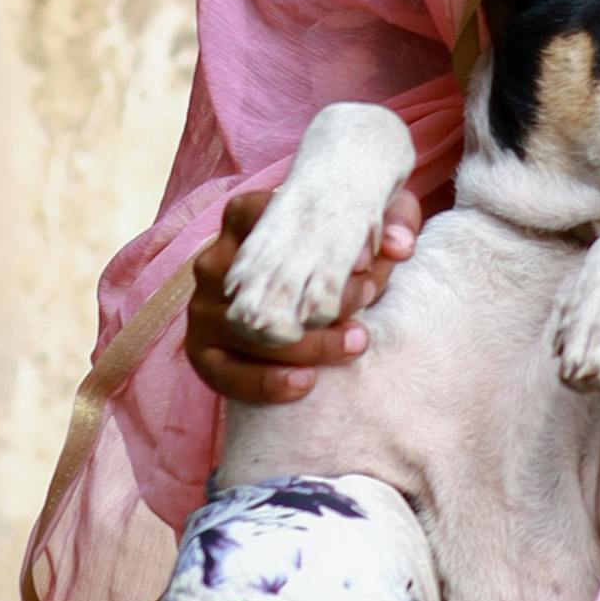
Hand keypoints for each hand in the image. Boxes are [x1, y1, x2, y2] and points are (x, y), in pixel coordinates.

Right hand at [185, 182, 421, 404]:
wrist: (303, 292)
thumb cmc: (336, 250)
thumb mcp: (367, 222)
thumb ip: (392, 223)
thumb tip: (398, 247)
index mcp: (244, 217)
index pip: (266, 218)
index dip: (317, 242)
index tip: (367, 262)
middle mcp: (214, 260)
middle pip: (262, 283)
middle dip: (321, 302)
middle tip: (367, 307)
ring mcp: (202, 308)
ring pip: (249, 330)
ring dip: (306, 343)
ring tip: (355, 343)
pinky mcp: (201, 350)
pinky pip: (224, 373)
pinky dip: (263, 382)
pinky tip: (305, 383)